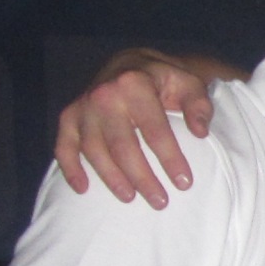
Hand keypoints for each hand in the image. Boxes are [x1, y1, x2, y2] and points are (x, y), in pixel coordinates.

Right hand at [53, 50, 216, 207]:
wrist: (129, 64)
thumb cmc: (163, 79)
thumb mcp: (188, 83)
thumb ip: (198, 105)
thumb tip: (200, 132)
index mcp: (135, 84)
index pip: (154, 129)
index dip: (170, 158)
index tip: (185, 183)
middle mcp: (105, 95)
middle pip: (122, 145)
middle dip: (142, 177)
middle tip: (160, 202)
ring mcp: (83, 107)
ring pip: (94, 150)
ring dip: (111, 178)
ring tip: (130, 198)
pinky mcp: (69, 116)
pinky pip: (64, 146)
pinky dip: (70, 168)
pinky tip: (82, 189)